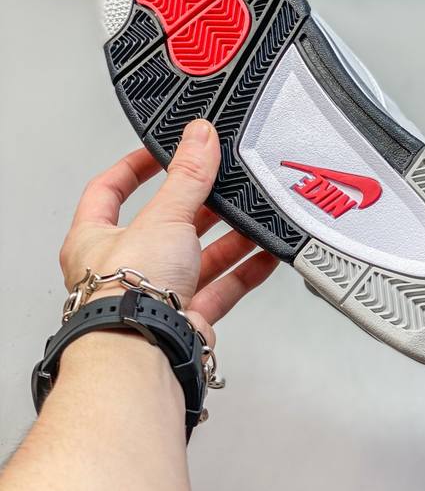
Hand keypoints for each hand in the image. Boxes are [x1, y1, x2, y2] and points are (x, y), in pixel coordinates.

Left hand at [59, 119, 278, 346]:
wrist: (142, 353)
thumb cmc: (125, 293)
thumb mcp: (163, 216)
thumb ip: (187, 176)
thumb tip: (198, 137)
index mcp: (94, 239)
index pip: (109, 191)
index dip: (135, 167)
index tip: (163, 153)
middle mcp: (121, 268)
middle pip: (163, 226)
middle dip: (197, 206)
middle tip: (222, 186)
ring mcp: (154, 295)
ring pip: (195, 259)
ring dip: (227, 239)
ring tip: (253, 218)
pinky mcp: (184, 320)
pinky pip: (220, 290)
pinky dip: (244, 273)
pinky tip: (265, 257)